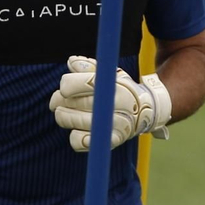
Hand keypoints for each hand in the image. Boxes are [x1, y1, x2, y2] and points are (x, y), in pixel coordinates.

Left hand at [48, 56, 171, 152]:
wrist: (146, 111)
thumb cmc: (121, 89)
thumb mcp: (110, 73)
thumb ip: (89, 66)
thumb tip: (71, 62)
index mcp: (111, 85)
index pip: (74, 85)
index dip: (66, 86)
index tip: (65, 88)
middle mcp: (114, 105)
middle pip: (70, 103)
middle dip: (58, 101)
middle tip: (58, 101)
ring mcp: (113, 125)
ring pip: (71, 122)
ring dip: (64, 117)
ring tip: (65, 114)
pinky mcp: (110, 142)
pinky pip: (79, 142)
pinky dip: (75, 136)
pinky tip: (79, 130)